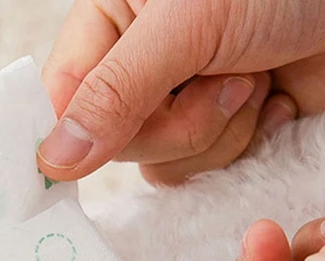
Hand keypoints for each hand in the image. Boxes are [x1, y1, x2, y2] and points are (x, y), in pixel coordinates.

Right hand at [38, 0, 324, 184]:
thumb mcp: (187, 24)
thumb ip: (115, 91)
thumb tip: (55, 157)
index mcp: (113, 22)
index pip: (60, 95)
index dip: (62, 137)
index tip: (60, 174)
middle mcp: (137, 66)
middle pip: (113, 141)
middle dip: (176, 122)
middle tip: (221, 76)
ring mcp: (177, 101)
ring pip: (158, 164)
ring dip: (215, 131)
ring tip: (254, 76)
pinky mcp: (217, 129)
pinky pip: (200, 171)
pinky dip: (241, 141)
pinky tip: (269, 96)